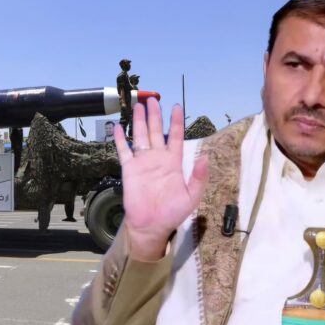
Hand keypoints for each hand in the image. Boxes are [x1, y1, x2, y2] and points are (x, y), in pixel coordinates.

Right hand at [114, 98, 208, 260]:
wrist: (151, 225)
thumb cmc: (172, 212)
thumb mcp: (192, 196)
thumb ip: (199, 176)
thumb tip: (206, 156)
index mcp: (174, 162)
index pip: (176, 136)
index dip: (176, 121)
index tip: (176, 106)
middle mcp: (158, 158)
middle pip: (156, 131)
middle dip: (155, 115)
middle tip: (152, 99)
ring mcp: (142, 162)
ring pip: (141, 136)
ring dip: (139, 121)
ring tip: (138, 106)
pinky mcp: (129, 169)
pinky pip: (124, 150)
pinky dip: (120, 139)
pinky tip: (118, 126)